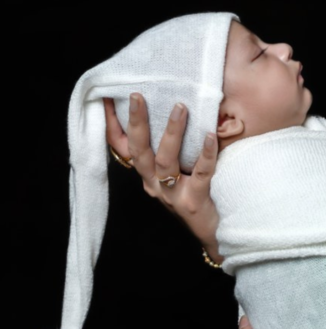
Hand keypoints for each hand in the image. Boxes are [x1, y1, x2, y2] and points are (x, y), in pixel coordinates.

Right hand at [104, 93, 221, 256]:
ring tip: (180, 107)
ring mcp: (171, 194)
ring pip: (165, 160)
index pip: (122, 148)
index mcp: (146, 174)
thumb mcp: (177, 170)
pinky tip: (210, 135)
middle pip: (139, 151)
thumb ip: (172, 146)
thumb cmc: (196, 194)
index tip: (107, 98)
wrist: (216, 232)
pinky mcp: (193, 201)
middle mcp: (153, 184)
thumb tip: (177, 104)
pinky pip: (200, 174)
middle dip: (136, 122)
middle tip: (137, 96)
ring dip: (171, 132)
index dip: (113, 125)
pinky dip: (205, 153)